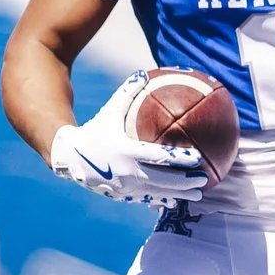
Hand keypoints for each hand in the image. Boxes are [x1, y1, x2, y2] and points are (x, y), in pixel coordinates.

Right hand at [51, 74, 204, 205]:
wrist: (69, 157)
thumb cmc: (94, 130)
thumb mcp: (110, 111)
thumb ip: (127, 93)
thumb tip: (143, 73)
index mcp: (127, 151)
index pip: (159, 156)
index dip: (180, 158)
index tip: (198, 157)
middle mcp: (127, 172)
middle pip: (164, 179)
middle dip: (187, 181)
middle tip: (205, 179)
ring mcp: (124, 187)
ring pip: (158, 193)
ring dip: (180, 194)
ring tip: (198, 195)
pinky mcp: (120, 196)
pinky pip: (146, 199)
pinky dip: (162, 200)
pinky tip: (175, 201)